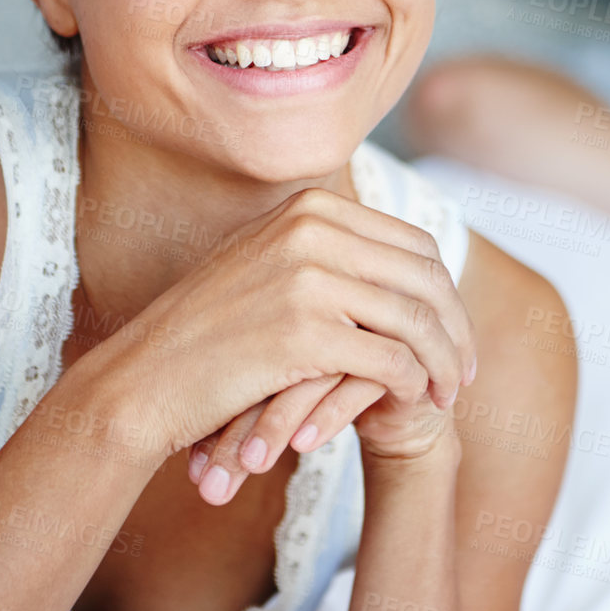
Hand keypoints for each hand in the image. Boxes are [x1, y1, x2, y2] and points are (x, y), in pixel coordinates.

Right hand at [71, 187, 474, 494]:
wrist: (145, 377)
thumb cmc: (208, 332)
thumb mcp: (269, 263)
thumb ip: (328, 251)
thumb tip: (404, 261)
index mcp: (311, 208)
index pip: (412, 243)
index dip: (443, 291)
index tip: (454, 331)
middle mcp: (313, 230)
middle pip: (424, 277)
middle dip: (455, 327)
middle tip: (464, 370)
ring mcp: (308, 277)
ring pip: (416, 320)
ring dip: (443, 361)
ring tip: (448, 393)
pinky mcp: (305, 333)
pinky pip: (391, 359)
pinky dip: (412, 384)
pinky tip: (414, 402)